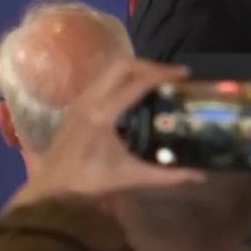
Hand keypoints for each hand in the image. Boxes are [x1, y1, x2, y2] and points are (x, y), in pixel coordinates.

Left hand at [6, 58, 205, 210]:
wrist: (50, 186)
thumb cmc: (88, 182)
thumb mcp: (131, 177)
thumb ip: (167, 176)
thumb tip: (200, 176)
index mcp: (103, 114)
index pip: (137, 82)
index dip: (163, 74)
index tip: (184, 74)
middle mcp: (90, 99)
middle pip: (123, 64)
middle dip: (150, 65)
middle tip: (170, 76)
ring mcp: (81, 97)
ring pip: (111, 67)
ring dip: (136, 68)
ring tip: (156, 80)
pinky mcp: (77, 101)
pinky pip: (103, 76)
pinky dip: (123, 76)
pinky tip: (135, 91)